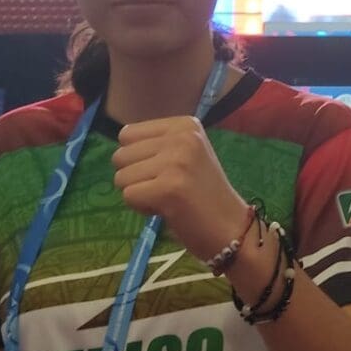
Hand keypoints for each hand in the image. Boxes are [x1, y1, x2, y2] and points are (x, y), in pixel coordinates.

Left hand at [112, 116, 248, 261]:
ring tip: (167, 197)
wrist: (230, 226)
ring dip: (138, 193)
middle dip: (135, 177)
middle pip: (120, 155)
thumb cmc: (203, 193)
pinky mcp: (169, 187)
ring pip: (121, 177)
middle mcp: (182, 136)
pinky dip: (142, 208)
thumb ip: (157, 144)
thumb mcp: (186, 154)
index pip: (128, 134)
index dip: (137, 158)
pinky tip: (167, 209)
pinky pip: (128, 196)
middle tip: (166, 187)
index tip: (165, 171)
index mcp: (185, 125)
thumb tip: (120, 146)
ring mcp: (176, 161)